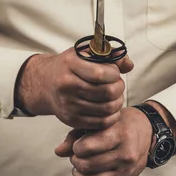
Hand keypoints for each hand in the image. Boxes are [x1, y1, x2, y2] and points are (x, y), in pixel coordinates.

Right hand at [15, 47, 133, 129]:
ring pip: (107, 109)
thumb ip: (110, 54)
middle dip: (119, 88)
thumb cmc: (69, 66)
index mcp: (70, 64)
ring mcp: (68, 105)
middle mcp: (67, 85)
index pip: (102, 74)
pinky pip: (101, 122)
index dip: (115, 73)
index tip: (114, 72)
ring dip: (117, 102)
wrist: (45, 84)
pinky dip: (112, 116)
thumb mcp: (85, 52)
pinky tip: (110, 107)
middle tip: (117, 85)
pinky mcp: (71, 120)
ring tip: (114, 95)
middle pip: (107, 92)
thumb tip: (129, 65)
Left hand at [54, 107, 152, 175]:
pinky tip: (87, 173)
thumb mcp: (101, 122)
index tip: (79, 144)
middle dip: (76, 160)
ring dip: (79, 174)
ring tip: (80, 164)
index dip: (76, 147)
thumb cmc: (119, 124)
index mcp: (119, 135)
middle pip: (87, 165)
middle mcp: (125, 154)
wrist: (147, 133)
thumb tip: (58, 152)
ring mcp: (126, 170)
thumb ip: (76, 135)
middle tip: (77, 154)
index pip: (87, 147)